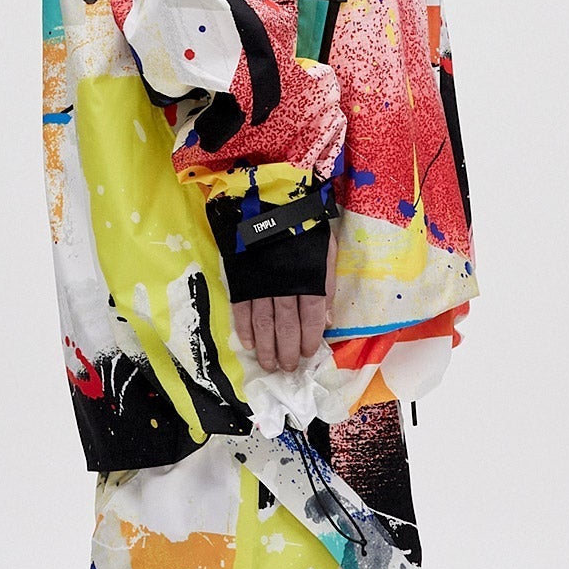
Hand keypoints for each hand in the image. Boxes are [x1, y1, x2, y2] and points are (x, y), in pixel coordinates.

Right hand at [231, 233, 338, 378]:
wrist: (269, 200)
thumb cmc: (303, 225)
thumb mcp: (325, 250)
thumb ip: (326, 284)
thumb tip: (328, 321)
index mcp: (308, 278)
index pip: (311, 318)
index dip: (310, 339)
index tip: (309, 353)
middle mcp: (285, 286)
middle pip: (286, 327)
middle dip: (288, 351)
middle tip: (289, 368)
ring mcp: (260, 284)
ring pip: (263, 324)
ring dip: (266, 348)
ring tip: (270, 365)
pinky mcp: (241, 279)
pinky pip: (242, 310)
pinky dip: (245, 329)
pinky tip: (249, 344)